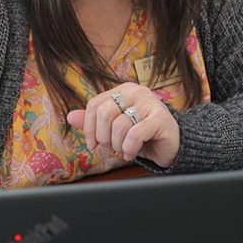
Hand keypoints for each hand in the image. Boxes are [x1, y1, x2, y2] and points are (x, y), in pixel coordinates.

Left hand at [65, 83, 179, 167]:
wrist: (172, 144)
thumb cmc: (142, 135)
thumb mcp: (115, 129)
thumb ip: (94, 122)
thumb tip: (70, 116)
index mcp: (123, 90)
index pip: (95, 104)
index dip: (89, 127)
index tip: (92, 144)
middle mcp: (137, 92)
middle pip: (104, 113)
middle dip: (103, 137)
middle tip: (112, 147)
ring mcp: (150, 103)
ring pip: (119, 126)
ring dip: (118, 145)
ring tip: (124, 149)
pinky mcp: (160, 118)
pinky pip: (134, 135)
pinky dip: (129, 148)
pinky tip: (132, 152)